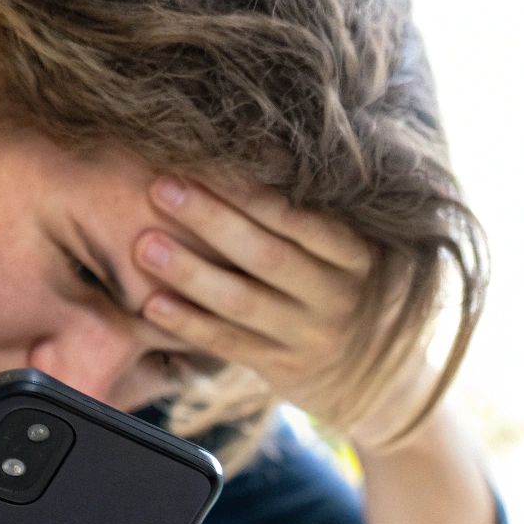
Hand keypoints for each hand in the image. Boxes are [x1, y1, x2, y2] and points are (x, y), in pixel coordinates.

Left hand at [135, 175, 433, 446]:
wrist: (378, 374)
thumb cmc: (344, 288)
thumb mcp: (349, 252)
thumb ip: (309, 218)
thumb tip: (252, 149)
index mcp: (355, 255)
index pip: (302, 219)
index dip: (253, 191)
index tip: (207, 159)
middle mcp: (337, 296)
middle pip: (268, 255)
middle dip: (211, 220)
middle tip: (162, 187)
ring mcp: (310, 336)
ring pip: (244, 303)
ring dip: (191, 273)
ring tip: (145, 246)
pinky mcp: (283, 369)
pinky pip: (230, 344)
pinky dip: (189, 325)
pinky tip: (151, 305)